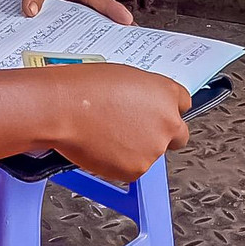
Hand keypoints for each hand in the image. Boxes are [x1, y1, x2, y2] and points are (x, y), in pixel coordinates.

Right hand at [49, 64, 191, 181]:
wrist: (61, 108)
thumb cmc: (81, 87)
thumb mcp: (119, 77)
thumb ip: (141, 94)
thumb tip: (139, 104)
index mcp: (164, 93)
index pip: (183, 103)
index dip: (167, 108)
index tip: (157, 112)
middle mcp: (166, 121)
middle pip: (178, 135)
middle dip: (161, 134)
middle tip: (135, 130)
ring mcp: (154, 148)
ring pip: (151, 153)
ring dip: (134, 148)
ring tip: (104, 132)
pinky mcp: (137, 169)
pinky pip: (131, 168)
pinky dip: (117, 161)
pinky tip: (100, 145)